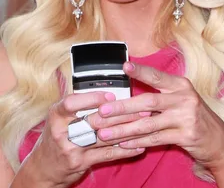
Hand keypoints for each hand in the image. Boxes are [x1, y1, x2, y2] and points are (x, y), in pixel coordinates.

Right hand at [23, 91, 145, 187]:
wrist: (44, 167)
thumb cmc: (56, 134)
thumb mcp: (59, 116)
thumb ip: (78, 104)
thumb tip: (106, 92)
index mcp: (56, 114)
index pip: (72, 103)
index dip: (92, 98)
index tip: (111, 96)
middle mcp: (62, 131)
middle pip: (94, 120)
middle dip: (120, 114)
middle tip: (140, 108)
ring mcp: (71, 148)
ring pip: (104, 137)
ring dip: (127, 130)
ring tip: (144, 123)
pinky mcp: (80, 163)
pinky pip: (107, 155)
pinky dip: (124, 150)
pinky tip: (138, 146)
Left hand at [97, 62, 223, 172]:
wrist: (219, 140)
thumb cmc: (194, 115)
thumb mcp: (182, 98)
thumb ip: (160, 95)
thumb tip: (129, 98)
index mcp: (181, 85)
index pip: (157, 76)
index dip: (141, 71)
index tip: (124, 67)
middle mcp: (184, 98)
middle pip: (148, 102)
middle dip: (122, 107)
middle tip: (102, 111)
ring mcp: (186, 118)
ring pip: (148, 124)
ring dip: (124, 129)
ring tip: (105, 133)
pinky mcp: (186, 136)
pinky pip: (155, 139)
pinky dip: (137, 142)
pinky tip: (122, 144)